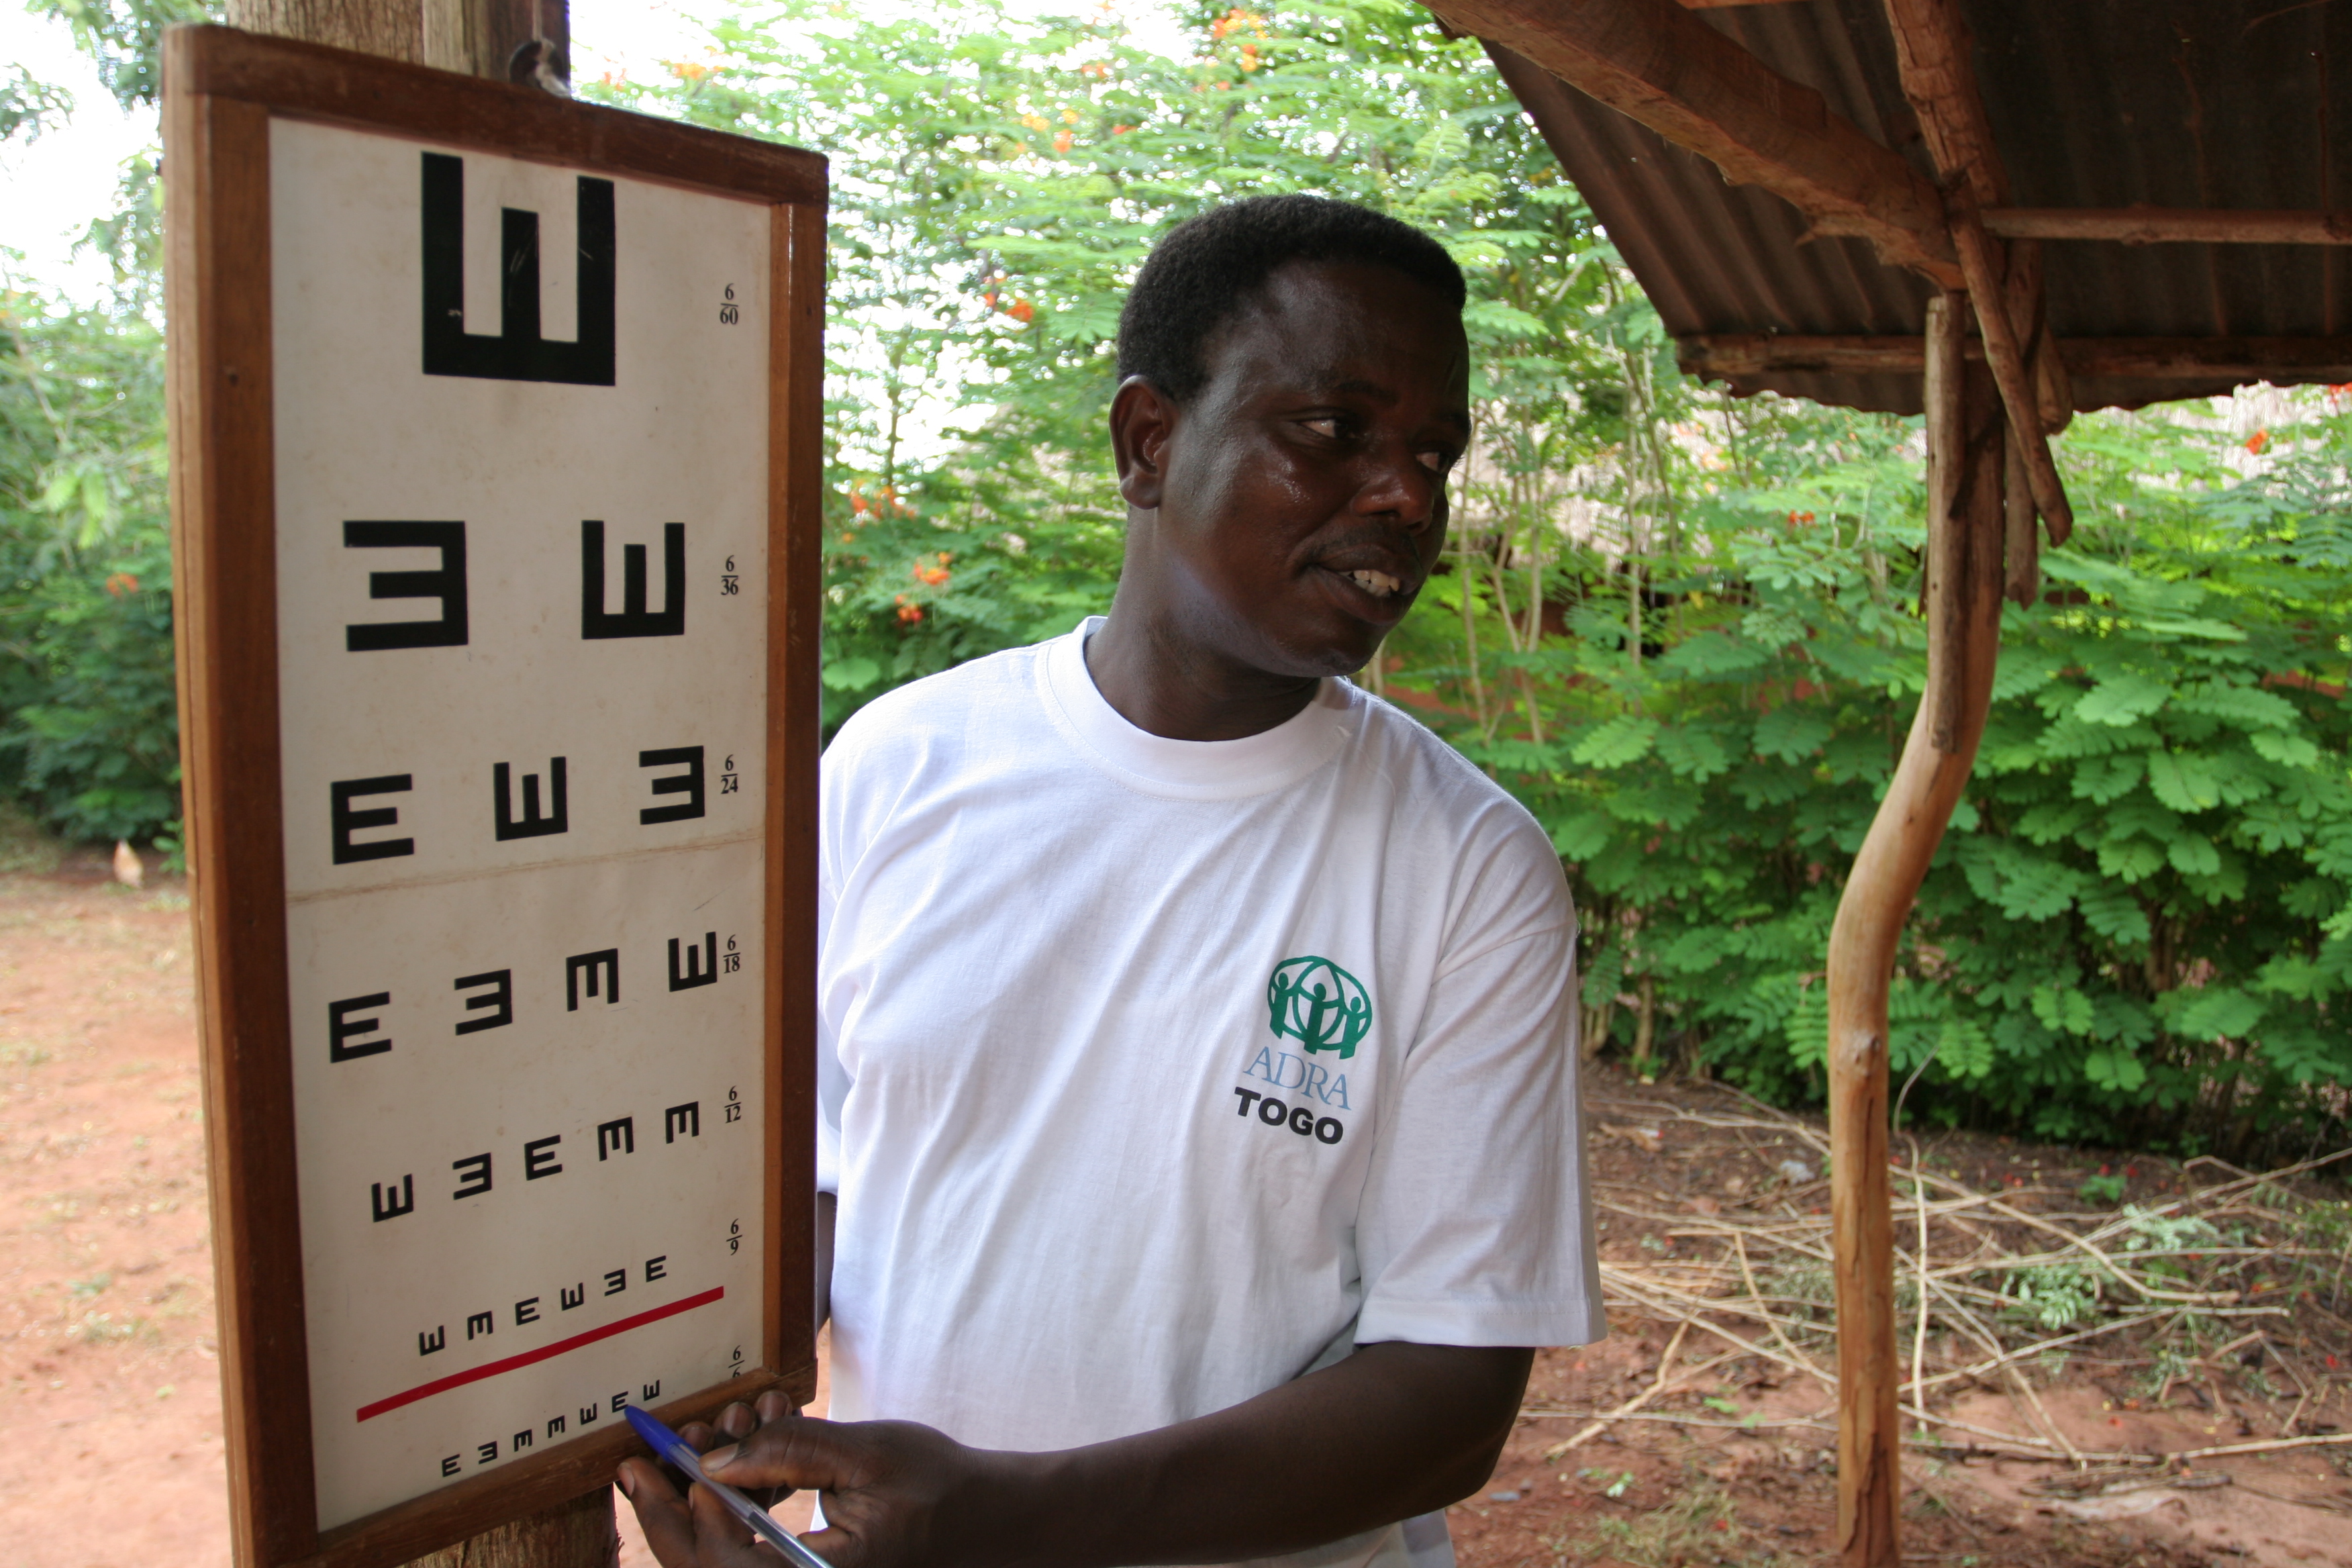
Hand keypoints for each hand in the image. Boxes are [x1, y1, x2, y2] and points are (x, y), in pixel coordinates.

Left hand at [617, 1389, 1022, 1567]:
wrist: (986, 1519)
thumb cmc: (938, 1487)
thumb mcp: (866, 1455)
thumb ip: (790, 1452)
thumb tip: (713, 1460)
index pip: (721, 1562)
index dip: (678, 1511)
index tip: (650, 1460)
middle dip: (670, 1512)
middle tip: (639, 1464)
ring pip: (722, 1562)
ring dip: (703, 1504)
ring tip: (713, 1439)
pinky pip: (747, 1555)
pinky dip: (732, 1511)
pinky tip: (742, 1459)